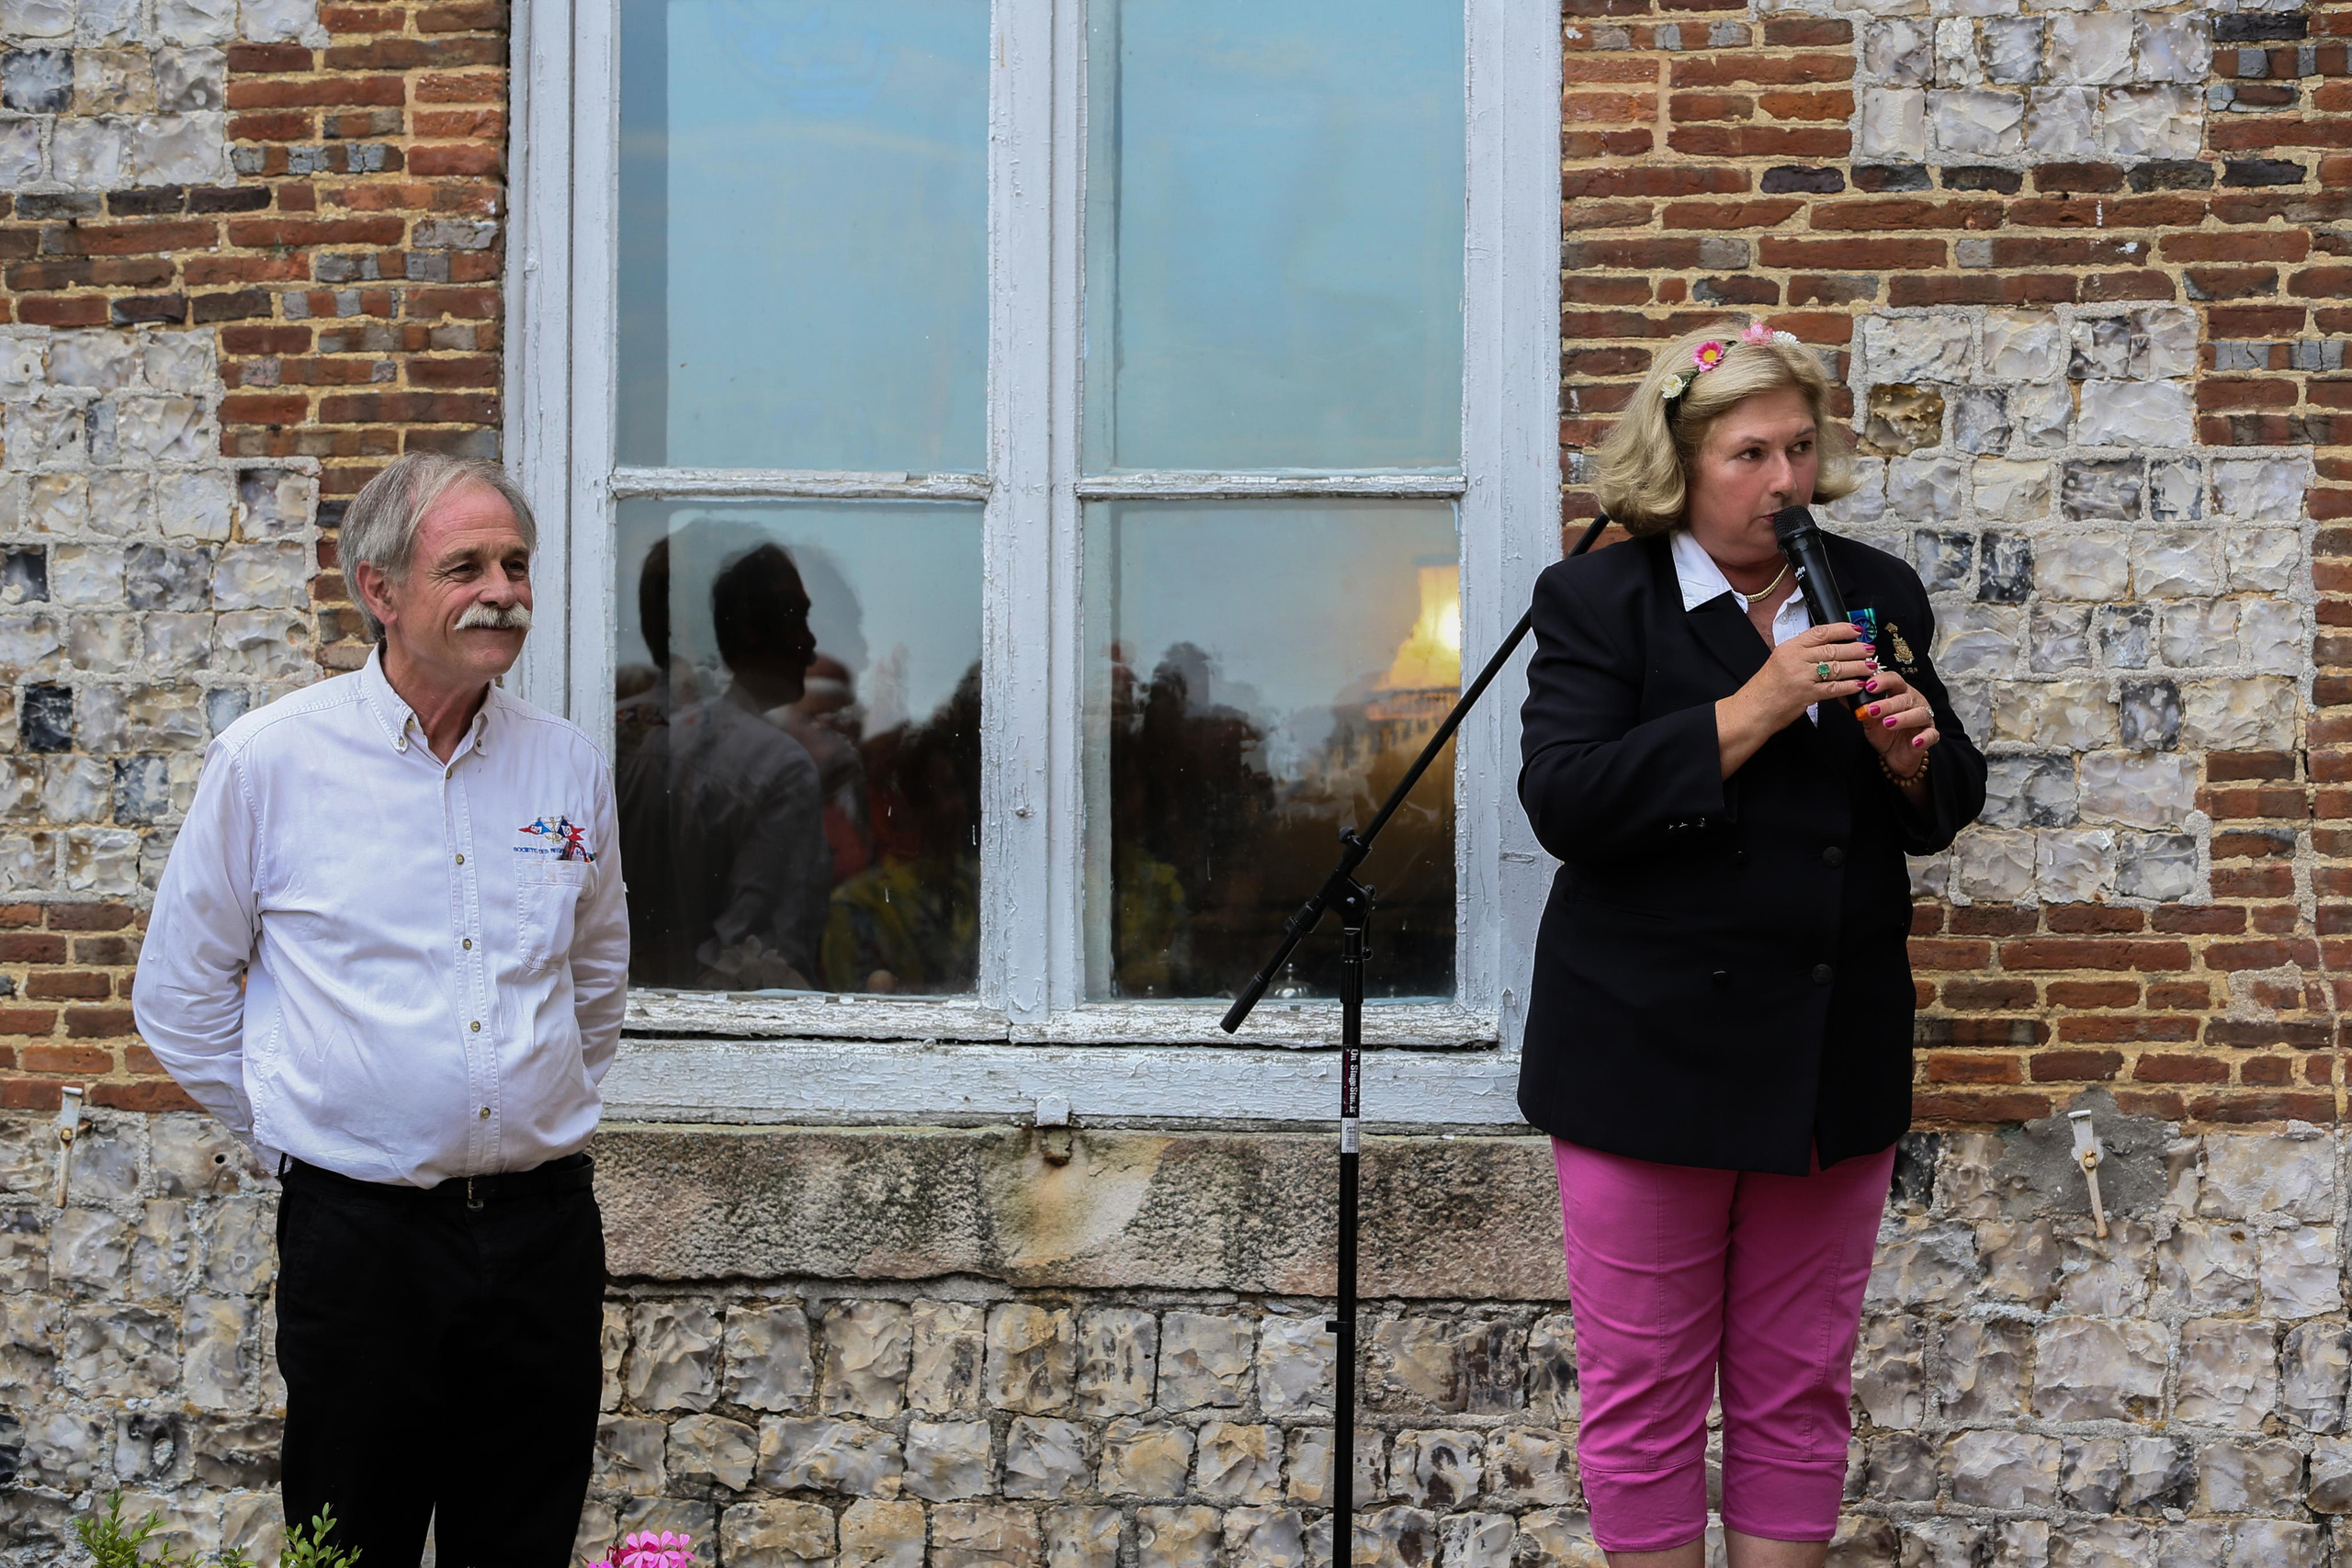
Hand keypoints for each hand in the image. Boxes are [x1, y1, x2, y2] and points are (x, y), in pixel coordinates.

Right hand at [1740, 621, 1872, 733]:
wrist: (1754, 709)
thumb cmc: (1766, 687)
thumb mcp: (1780, 661)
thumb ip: (1802, 653)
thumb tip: (1828, 647)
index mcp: (1789, 647)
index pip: (1820, 632)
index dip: (1842, 629)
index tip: (1856, 630)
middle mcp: (1796, 659)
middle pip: (1832, 649)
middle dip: (1855, 649)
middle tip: (1869, 649)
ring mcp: (1802, 677)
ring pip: (1837, 668)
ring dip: (1857, 667)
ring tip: (1869, 666)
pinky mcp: (1807, 695)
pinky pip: (1834, 688)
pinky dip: (1849, 686)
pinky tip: (1858, 684)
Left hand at [1853, 664, 1939, 778]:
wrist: (1895, 754)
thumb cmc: (1884, 731)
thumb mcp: (1869, 719)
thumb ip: (1860, 707)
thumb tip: (1841, 694)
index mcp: (1899, 693)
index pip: (1894, 680)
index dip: (1883, 681)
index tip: (1868, 686)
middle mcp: (1914, 702)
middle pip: (1904, 698)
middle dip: (1888, 703)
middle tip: (1873, 710)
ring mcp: (1924, 718)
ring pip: (1919, 714)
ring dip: (1903, 718)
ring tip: (1888, 723)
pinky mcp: (1929, 735)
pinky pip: (1931, 735)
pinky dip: (1924, 738)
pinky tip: (1915, 741)